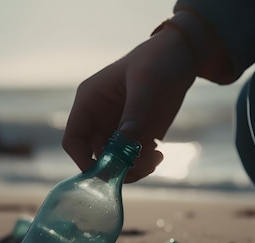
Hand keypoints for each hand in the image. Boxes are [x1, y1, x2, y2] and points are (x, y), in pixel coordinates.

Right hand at [62, 27, 196, 182]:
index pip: (73, 140)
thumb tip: (124, 147)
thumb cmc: (157, 61)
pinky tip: (159, 154)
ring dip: (132, 169)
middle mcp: (99, 119)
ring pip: (115, 164)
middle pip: (94, 158)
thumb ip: (134, 116)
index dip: (82, 160)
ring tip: (154, 159)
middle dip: (114, 169)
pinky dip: (143, 165)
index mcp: (89, 102)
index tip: (105, 172)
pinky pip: (132, 162)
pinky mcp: (136, 136)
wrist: (181, 57)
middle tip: (138, 168)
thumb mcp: (146, 85)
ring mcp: (118, 130)